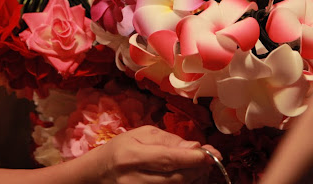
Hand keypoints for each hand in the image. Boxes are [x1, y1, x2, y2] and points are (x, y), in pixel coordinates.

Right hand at [87, 126, 219, 183]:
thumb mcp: (141, 134)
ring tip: (198, 166)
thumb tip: (196, 147)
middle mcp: (135, 178)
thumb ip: (169, 140)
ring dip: (194, 178)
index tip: (213, 153)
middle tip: (208, 157)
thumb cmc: (120, 149)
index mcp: (132, 155)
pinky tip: (188, 176)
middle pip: (176, 178)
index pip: (168, 159)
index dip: (194, 158)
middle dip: (198, 168)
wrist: (98, 174)